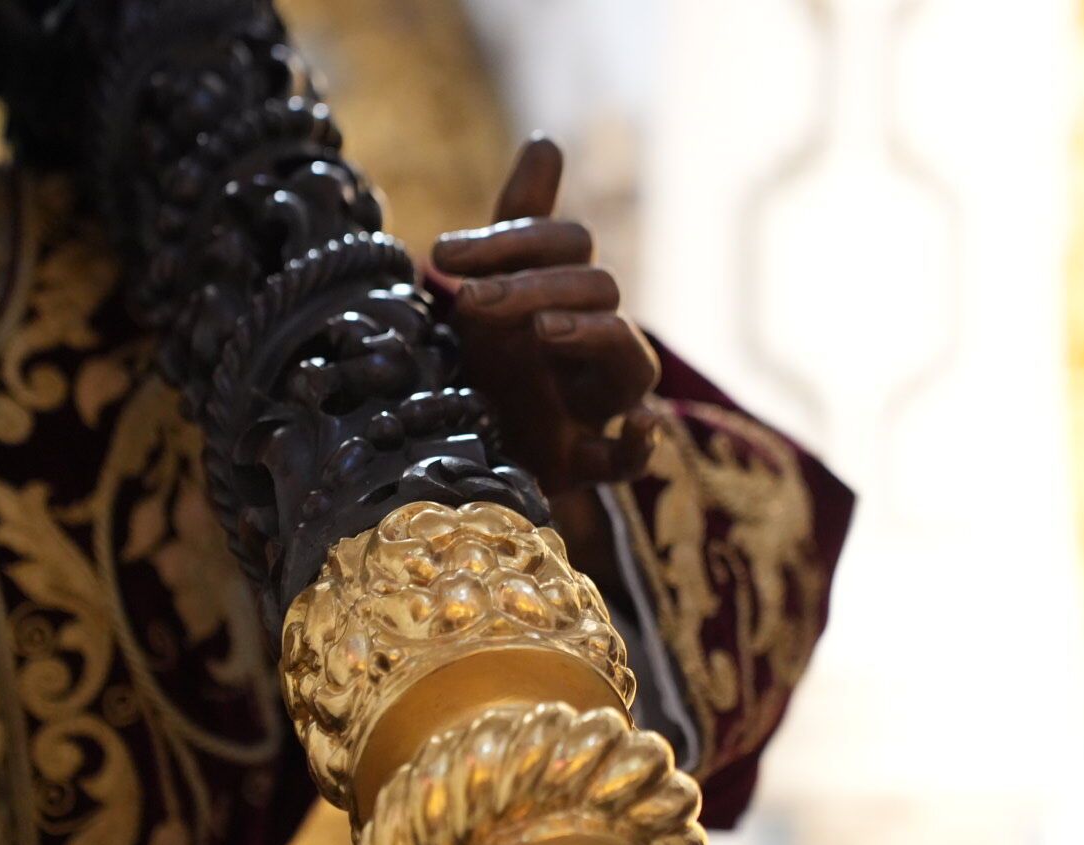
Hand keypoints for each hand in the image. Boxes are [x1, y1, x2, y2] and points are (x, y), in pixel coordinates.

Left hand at [432, 136, 659, 497]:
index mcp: (568, 293)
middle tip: (470, 301)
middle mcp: (590, 345)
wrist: (468, 452)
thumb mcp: (491, 288)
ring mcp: (593, 405)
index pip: (569, 245)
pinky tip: (640, 429)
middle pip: (600, 291)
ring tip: (543, 329)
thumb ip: (519, 222)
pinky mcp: (582, 464)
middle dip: (535, 286)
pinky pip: (628, 459)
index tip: (442, 256)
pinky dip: (640, 447)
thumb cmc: (491, 361)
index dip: (515, 240)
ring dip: (591, 335)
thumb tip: (547, 141)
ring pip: (631, 361)